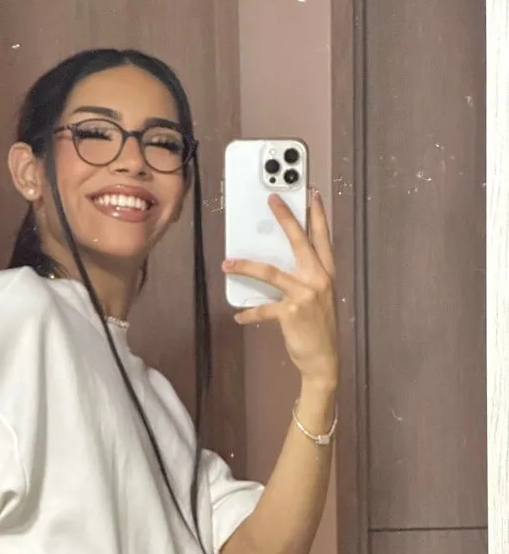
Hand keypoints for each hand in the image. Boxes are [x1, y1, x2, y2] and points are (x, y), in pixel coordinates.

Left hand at [222, 189, 337, 386]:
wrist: (323, 359)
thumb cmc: (317, 328)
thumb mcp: (317, 298)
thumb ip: (304, 280)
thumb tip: (279, 265)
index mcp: (326, 274)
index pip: (322, 239)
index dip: (318, 216)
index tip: (312, 194)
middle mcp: (318, 280)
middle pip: (300, 242)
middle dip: (286, 219)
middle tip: (272, 200)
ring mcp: (306, 295)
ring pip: (271, 272)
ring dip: (246, 267)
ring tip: (228, 263)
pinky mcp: (292, 312)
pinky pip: (263, 308)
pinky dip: (249, 313)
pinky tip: (239, 316)